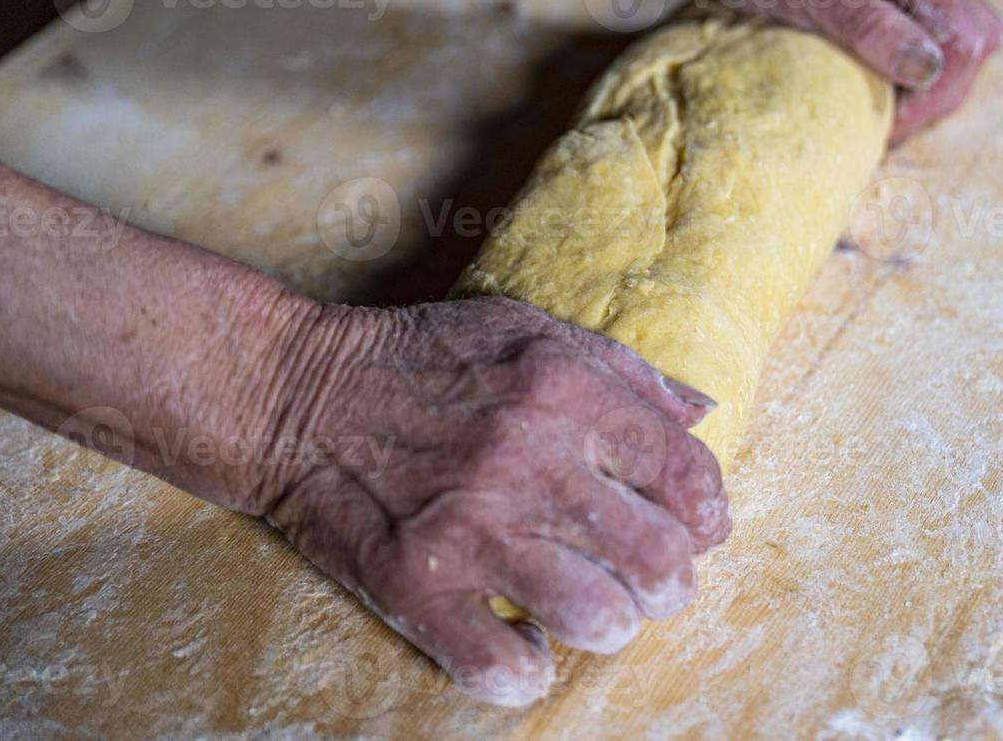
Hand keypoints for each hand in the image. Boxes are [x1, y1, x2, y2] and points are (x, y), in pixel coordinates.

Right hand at [256, 296, 729, 706]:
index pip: (685, 474)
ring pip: (595, 618)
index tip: (697, 529)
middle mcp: (526, 460)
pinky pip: (498, 665)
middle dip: (671, 582)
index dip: (708, 514)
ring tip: (594, 610)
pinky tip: (523, 648)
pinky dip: (524, 672)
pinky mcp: (413, 585)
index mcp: (565, 392)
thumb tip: (701, 417)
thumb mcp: (530, 328)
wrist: (293, 392)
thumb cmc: (423, 358)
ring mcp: (469, 529)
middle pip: (656, 559)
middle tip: (652, 581)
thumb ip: (624, 371)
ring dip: (609, 626)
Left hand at [665, 0, 1002, 142]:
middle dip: (938, 92)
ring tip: (878, 112)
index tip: (888, 123)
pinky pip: (920, 27)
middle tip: (886, 126)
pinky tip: (871, 82)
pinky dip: (905, 63)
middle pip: (971, 38)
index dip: (937, 90)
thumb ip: (866, 23)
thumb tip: (929, 67)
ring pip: (951, 36)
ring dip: (924, 82)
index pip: (967, 35)